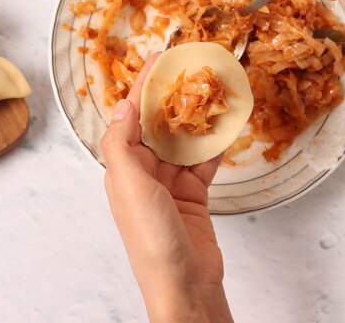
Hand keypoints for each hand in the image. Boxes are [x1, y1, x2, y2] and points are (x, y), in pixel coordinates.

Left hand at [100, 53, 233, 322]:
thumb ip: (121, 144)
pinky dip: (213, 146)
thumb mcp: (129, 185)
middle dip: (171, 99)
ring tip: (209, 93)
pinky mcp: (192, 195)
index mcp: (121, 168)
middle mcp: (142, 172)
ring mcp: (168, 184)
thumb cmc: (150, 237)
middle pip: (156, 126)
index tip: (157, 62)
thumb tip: (120, 107)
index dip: (141, 88)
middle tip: (189, 72)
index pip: (129, 118)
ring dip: (194, 120)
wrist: (183, 282)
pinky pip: (202, 162)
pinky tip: (224, 127)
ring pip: (181, 142)